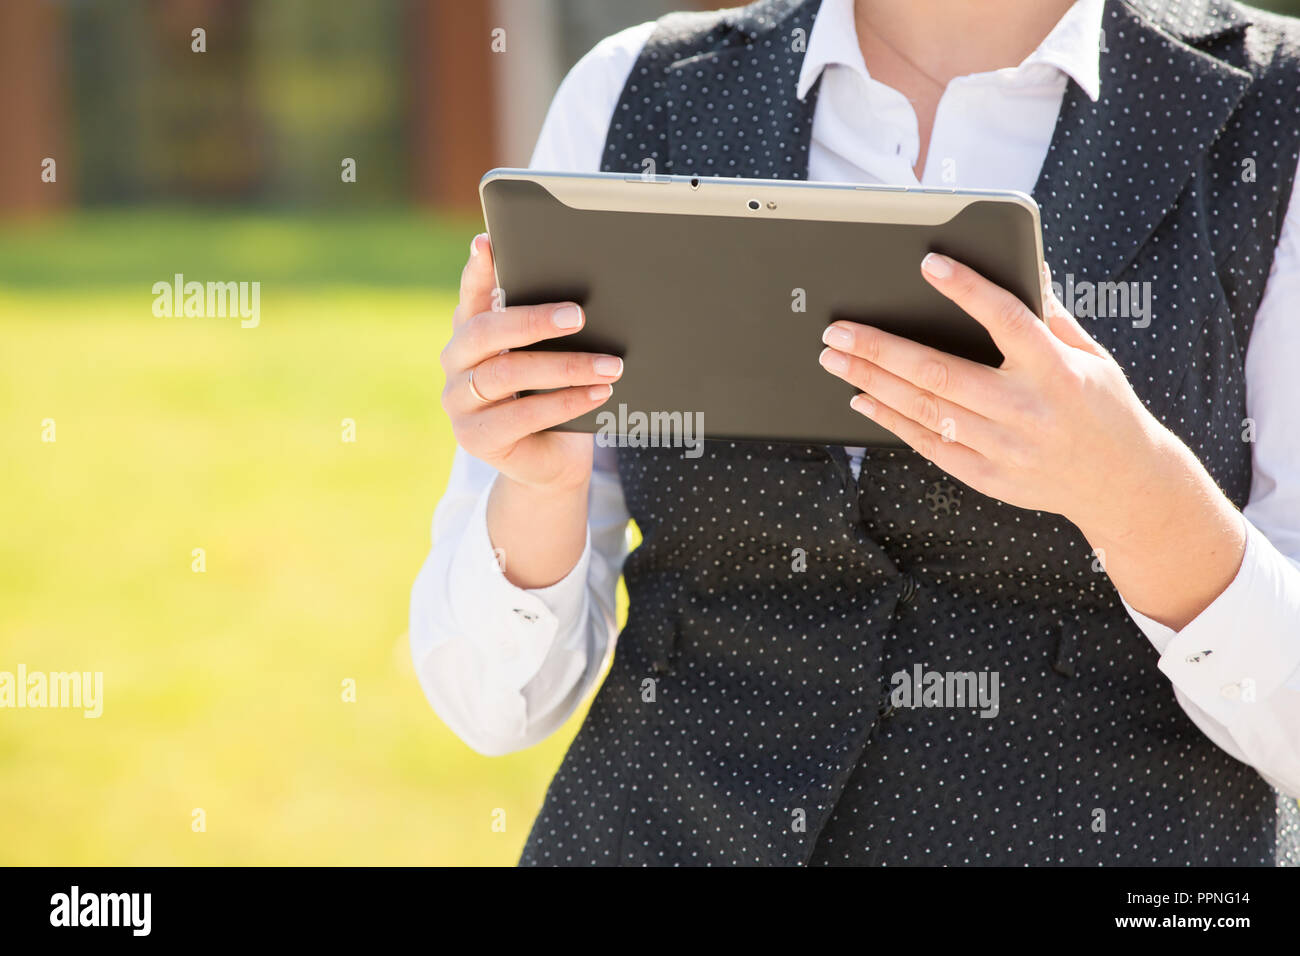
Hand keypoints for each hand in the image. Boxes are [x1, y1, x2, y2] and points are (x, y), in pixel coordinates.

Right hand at [440, 233, 621, 493]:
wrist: (551, 459)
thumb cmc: (552, 396)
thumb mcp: (551, 356)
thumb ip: (551, 327)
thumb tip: (584, 296)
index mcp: (470, 333)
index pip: (470, 295)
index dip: (477, 270)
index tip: (488, 243)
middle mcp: (456, 363)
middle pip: (486, 333)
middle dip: (534, 320)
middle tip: (579, 315)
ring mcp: (459, 402)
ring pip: (508, 375)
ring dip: (566, 367)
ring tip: (610, 365)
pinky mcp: (475, 438)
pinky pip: (522, 416)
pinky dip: (566, 402)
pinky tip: (598, 393)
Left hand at [818, 253, 1167, 528]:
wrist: (1123, 484)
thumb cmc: (1103, 409)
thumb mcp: (1091, 356)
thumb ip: (1052, 315)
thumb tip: (1026, 267)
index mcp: (1056, 370)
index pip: (1006, 319)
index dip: (967, 289)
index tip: (929, 264)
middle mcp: (1026, 409)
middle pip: (939, 372)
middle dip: (879, 349)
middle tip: (838, 330)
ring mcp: (1004, 446)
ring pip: (924, 409)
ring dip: (872, 382)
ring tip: (835, 359)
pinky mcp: (988, 476)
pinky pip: (928, 445)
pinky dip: (891, 421)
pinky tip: (862, 399)